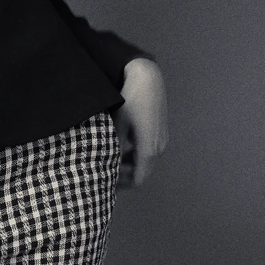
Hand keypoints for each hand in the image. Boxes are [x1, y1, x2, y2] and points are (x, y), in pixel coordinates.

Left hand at [114, 57, 167, 187]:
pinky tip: (118, 147)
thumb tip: (103, 166)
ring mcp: (161, 140)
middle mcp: (159, 148)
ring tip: (108, 160)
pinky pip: (147, 151)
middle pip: (142, 173)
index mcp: (149, 149)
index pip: (138, 180)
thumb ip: (113, 148)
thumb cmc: (131, 100)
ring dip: (128, 165)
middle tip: (103, 173)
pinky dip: (134, 155)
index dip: (121, 185)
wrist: (148, 78)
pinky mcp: (159, 132)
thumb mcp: (117, 125)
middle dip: (123, 176)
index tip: (105, 183)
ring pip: (144, 162)